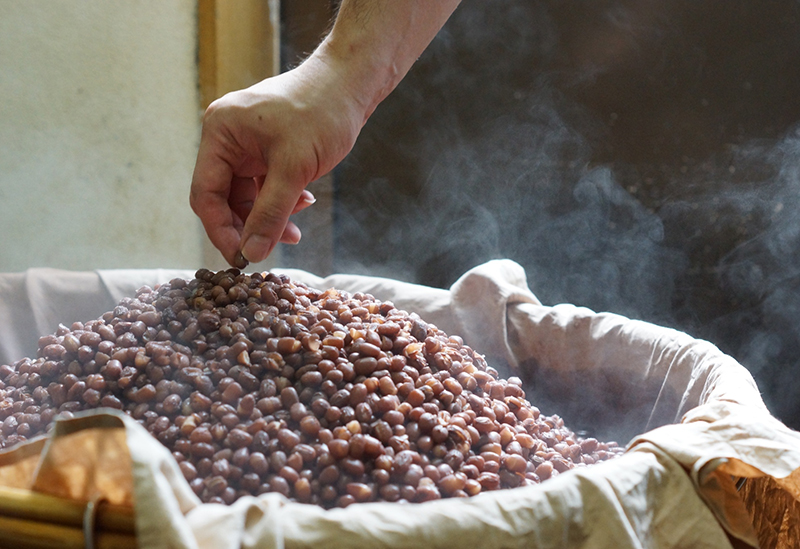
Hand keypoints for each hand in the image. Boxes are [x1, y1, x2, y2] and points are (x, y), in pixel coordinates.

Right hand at [190, 54, 364, 265]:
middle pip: (224, 199)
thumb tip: (252, 253)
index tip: (242, 258)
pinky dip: (281, 202)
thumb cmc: (321, 112)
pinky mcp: (266, 151)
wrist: (352, 84)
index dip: (221, 230)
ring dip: (269, 217)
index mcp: (219, 132)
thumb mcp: (295, 168)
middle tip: (271, 249)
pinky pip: (264, 187)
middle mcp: (226, 138)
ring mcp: (246, 145)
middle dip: (249, 225)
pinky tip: (304, 203)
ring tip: (295, 231)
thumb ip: (271, 213)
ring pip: (247, 197)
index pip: (206, 193)